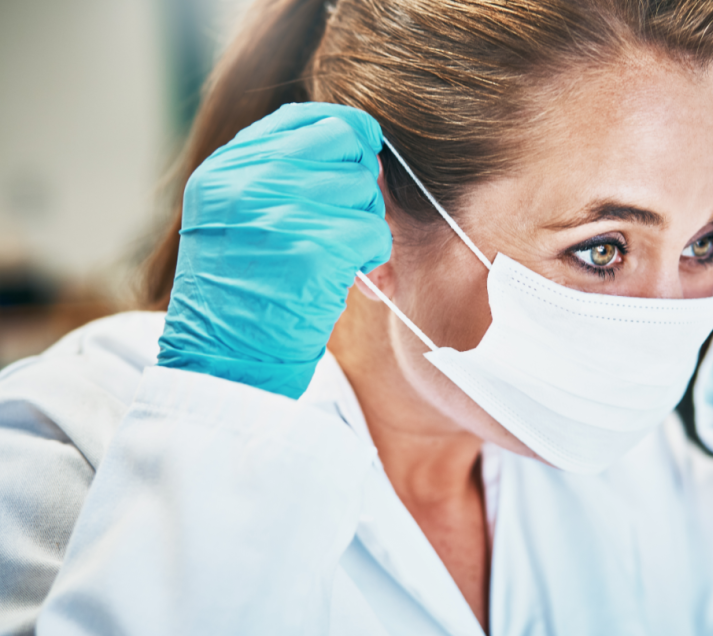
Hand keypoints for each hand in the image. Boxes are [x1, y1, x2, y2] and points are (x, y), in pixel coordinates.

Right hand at [157, 103, 390, 398]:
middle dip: (359, 180)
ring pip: (364, 189)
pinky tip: (347, 276)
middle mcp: (247, 181)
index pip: (303, 118)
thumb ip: (279, 174)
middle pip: (343, 143)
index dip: (344, 132)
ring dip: (364, 225)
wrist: (222, 362)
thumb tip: (353, 137)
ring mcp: (279, 213)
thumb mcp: (235, 219)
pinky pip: (375, 232)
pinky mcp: (311, 251)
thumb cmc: (239, 295)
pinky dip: (372, 258)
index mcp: (225, 169)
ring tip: (335, 257)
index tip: (358, 152)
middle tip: (345, 221)